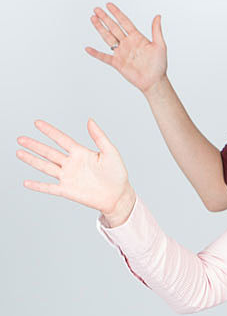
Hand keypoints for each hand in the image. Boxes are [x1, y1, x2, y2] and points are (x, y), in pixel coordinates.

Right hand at [17, 119, 134, 224]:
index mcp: (80, 153)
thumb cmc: (117, 174)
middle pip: (48, 152)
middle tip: (20, 138)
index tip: (37, 123)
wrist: (118, 196)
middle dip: (34, 145)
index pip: (61, 139)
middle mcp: (71, 164)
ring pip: (45, 166)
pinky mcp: (67, 190)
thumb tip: (90, 120)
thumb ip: (99, 137)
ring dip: (32, 160)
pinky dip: (38, 185)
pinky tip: (26, 182)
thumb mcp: (110, 152)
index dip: (49, 131)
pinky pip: (49, 188)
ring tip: (18, 152)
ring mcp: (68, 177)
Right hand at [86, 3, 167, 93]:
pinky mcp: (117, 63)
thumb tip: (158, 16)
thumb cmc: (159, 65)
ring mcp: (121, 52)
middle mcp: (127, 43)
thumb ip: (156, 30)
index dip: (117, 13)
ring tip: (93, 18)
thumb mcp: (160, 45)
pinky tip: (88, 48)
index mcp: (137, 37)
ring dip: (100, 28)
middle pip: (114, 27)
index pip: (124, 22)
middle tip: (96, 9)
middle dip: (105, 18)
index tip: (109, 5)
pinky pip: (104, 57)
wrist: (154, 82)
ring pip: (108, 38)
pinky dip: (96, 53)